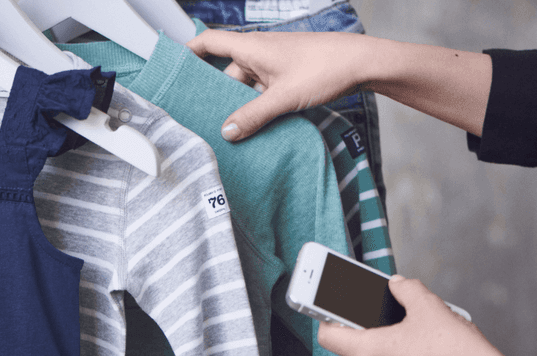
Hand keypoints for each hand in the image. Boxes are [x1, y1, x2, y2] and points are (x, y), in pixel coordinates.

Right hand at [186, 30, 373, 140]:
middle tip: (200, 115)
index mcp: (251, 46)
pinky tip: (257, 125)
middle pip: (225, 73)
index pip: (208, 42)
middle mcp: (259, 53)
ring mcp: (273, 65)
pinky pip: (262, 91)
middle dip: (215, 94)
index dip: (188, 53)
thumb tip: (227, 132)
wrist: (363, 64)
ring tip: (232, 128)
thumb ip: (253, 116)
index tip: (173, 68)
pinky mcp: (286, 76)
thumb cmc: (326, 67)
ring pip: (245, 86)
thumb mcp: (284, 98)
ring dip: (240, 105)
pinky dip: (257, 106)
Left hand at [317, 275, 536, 355]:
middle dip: (370, 323)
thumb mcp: (428, 305)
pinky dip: (405, 355)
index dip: (326, 317)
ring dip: (391, 339)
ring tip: (417, 326)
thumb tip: (396, 285)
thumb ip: (405, 289)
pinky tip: (427, 345)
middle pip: (356, 344)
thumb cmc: (458, 351)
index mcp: (370, 351)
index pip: (328, 336)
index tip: (329, 304)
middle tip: (387, 308)